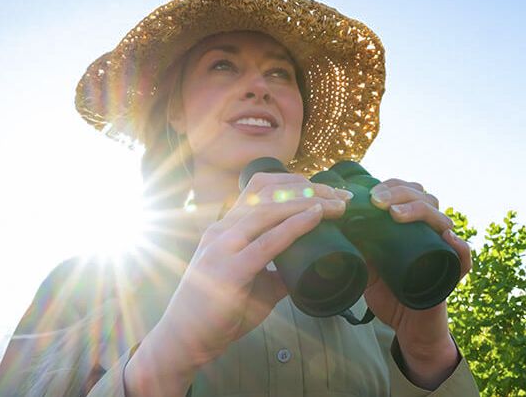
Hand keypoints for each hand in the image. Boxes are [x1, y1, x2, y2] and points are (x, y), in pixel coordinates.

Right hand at [126, 172, 351, 393]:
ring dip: (309, 202)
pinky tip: (315, 217)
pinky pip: (267, 242)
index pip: (262, 188)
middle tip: (342, 195)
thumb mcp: (254, 283)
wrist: (182, 343)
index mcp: (226, 228)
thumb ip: (278, 270)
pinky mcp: (228, 270)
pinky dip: (295, 226)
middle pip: (270, 191)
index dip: (297, 182)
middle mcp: (222, 229)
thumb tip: (309, 265)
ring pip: (269, 209)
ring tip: (337, 205)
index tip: (329, 191)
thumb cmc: (217, 313)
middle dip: (311, 188)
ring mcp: (222, 246)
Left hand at [364, 178, 472, 356]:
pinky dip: (459, 246)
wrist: (406, 328)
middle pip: (425, 199)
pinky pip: (464, 257)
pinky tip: (446, 237)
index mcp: (411, 226)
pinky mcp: (452, 274)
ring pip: (442, 220)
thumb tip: (339, 227)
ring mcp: (443, 251)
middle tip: (377, 201)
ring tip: (396, 215)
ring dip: (420, 211)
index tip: (370, 194)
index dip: (392, 186)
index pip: (409, 193)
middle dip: (400, 194)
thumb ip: (359, 249)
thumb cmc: (389, 294)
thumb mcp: (366, 268)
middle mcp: (430, 233)